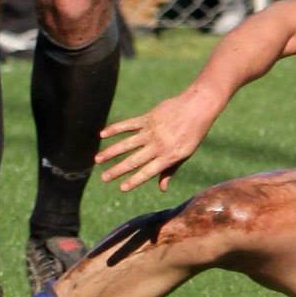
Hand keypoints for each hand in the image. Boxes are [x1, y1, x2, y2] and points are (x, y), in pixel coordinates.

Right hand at [96, 90, 222, 190]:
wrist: (198, 107)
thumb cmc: (192, 134)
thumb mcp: (184, 155)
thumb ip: (170, 170)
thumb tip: (162, 189)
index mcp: (168, 157)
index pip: (147, 172)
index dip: (134, 181)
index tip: (121, 188)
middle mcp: (158, 145)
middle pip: (133, 160)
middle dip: (117, 170)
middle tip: (104, 178)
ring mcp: (151, 131)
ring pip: (126, 143)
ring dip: (111, 152)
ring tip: (97, 160)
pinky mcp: (147, 118)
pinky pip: (128, 125)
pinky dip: (114, 129)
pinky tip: (102, 134)